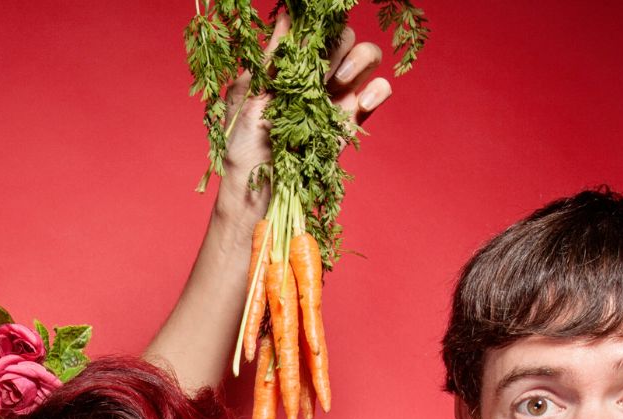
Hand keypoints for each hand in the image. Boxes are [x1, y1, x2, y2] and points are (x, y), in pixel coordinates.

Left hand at [213, 8, 393, 215]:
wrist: (259, 195)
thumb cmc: (242, 149)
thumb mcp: (248, 96)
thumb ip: (271, 57)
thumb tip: (287, 16)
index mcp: (289, 65)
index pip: (313, 30)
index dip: (318, 25)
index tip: (311, 35)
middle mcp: (316, 76)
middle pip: (344, 37)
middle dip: (336, 44)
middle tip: (319, 68)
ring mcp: (337, 96)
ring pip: (367, 55)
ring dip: (359, 59)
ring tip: (338, 81)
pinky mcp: (353, 120)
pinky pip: (379, 90)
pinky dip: (377, 89)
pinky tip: (359, 104)